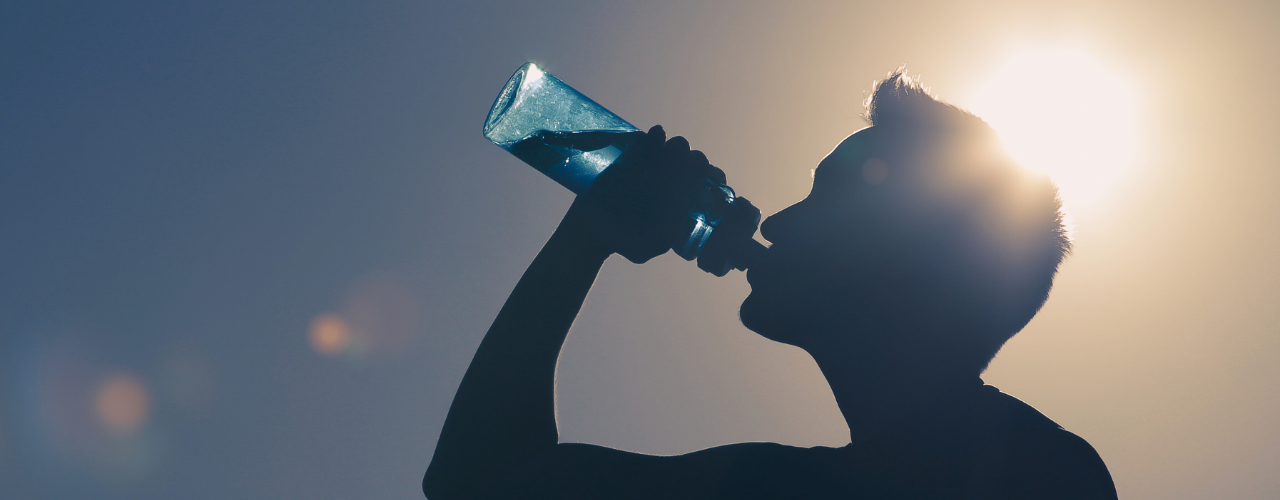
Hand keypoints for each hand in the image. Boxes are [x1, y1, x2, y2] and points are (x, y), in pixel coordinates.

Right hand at [563, 125, 725, 263]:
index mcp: (679, 201)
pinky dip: (655, 137)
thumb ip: (656, 244)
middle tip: (692, 163)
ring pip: (674, 149)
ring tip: (674, 149)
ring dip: (679, 146)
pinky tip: (658, 135)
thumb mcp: (639, 250)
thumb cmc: (620, 240)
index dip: (710, 178)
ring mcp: (652, 167)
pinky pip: (648, 142)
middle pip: (692, 164)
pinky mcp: (633, 156)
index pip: (703, 185)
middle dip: (697, 160)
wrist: (589, 229)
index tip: (708, 179)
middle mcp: (670, 181)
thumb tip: (672, 231)